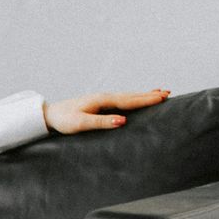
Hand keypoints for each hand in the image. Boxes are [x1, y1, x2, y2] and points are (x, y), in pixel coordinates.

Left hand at [45, 89, 170, 134]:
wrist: (50, 115)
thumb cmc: (64, 120)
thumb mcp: (82, 124)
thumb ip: (102, 122)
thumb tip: (123, 120)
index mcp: (102, 100)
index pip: (129, 100)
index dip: (146, 99)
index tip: (162, 98)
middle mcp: (104, 96)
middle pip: (131, 95)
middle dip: (149, 95)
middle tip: (169, 93)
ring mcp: (103, 99)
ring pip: (128, 96)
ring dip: (144, 95)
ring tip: (160, 93)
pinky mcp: (100, 103)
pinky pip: (122, 100)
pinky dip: (134, 98)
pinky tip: (138, 98)